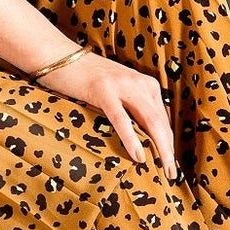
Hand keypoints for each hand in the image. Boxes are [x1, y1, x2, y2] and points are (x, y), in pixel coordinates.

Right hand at [38, 48, 178, 180]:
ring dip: (159, 148)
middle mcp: (138, 83)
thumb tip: (141, 134)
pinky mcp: (103, 91)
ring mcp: (122, 85)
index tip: (170, 163)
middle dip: (169, 150)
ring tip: (163, 170)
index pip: (163, 118)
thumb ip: (130, 106)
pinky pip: (122, 119)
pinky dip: (132, 139)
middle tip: (172, 174)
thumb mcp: (115, 90)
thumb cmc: (83, 77)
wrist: (58, 55)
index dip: (169, 142)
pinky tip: (139, 156)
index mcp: (144, 83)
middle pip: (161, 122)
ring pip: (149, 121)